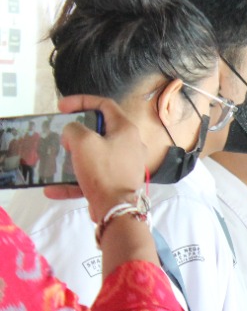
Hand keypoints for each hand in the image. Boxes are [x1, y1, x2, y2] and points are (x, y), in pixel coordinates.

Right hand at [48, 95, 146, 220]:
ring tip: (58, 159)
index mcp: (126, 130)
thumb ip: (74, 129)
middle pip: (101, 131)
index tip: (62, 107)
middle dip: (78, 131)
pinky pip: (93, 178)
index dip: (81, 101)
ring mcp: (125, 166)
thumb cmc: (103, 171)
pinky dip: (74, 182)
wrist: (117, 209)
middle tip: (62, 134)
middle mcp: (130, 146)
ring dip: (74, 157)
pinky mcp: (117, 183)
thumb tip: (74, 134)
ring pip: (95, 155)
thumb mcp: (83, 141)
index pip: (105, 105)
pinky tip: (52, 189)